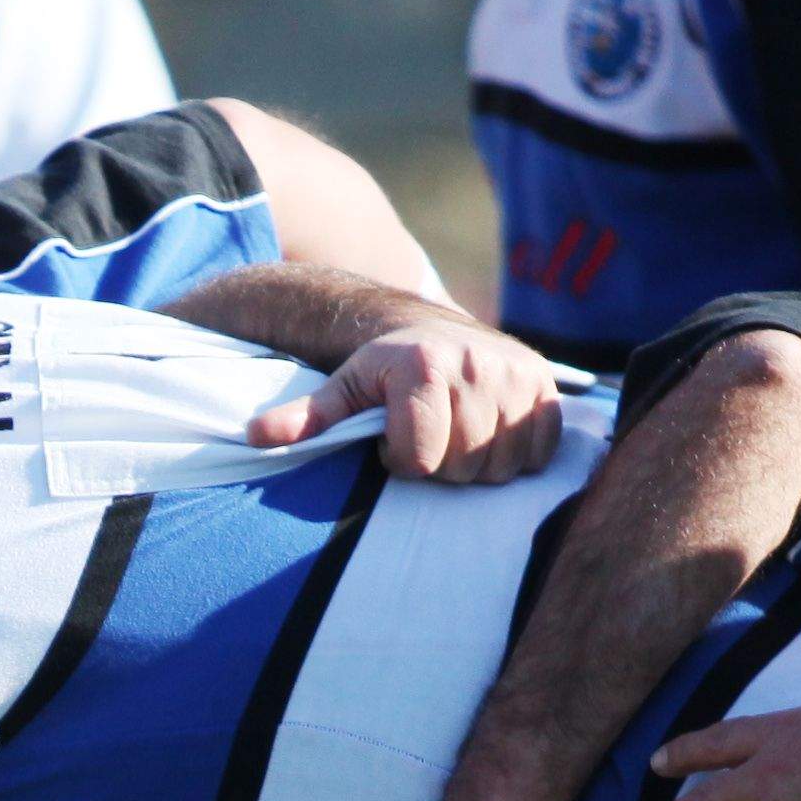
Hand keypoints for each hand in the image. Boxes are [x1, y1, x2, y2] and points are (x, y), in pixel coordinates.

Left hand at [250, 313, 566, 483]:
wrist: (436, 332)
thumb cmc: (384, 369)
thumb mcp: (344, 387)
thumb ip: (306, 416)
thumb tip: (254, 435)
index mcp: (424, 367)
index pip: (419, 460)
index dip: (401, 459)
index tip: (395, 436)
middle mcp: (476, 365)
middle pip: (460, 468)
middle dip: (439, 463)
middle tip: (428, 432)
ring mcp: (517, 377)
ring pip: (500, 468)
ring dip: (477, 464)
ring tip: (456, 431)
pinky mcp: (547, 389)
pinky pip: (538, 454)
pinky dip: (516, 454)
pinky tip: (490, 431)